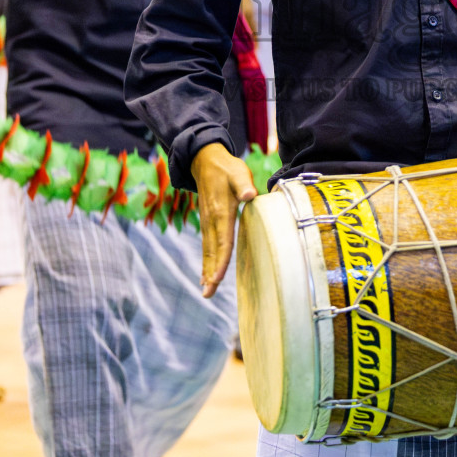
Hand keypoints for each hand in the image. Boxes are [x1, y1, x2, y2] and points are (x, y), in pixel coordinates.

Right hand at [192, 142, 257, 297]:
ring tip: (206, 292)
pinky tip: (206, 276)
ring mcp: (207, 223)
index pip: (223, 240)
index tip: (218, 277)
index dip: (221, 260)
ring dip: (207, 271)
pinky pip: (206, 246)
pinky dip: (206, 262)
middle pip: (212, 252)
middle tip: (208, 294)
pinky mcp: (207, 223)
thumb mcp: (238, 172)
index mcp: (222, 212)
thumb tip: (250, 194)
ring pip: (207, 251)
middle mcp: (212, 221)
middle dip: (211, 273)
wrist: (206, 161)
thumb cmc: (227, 168)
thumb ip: (244, 184)